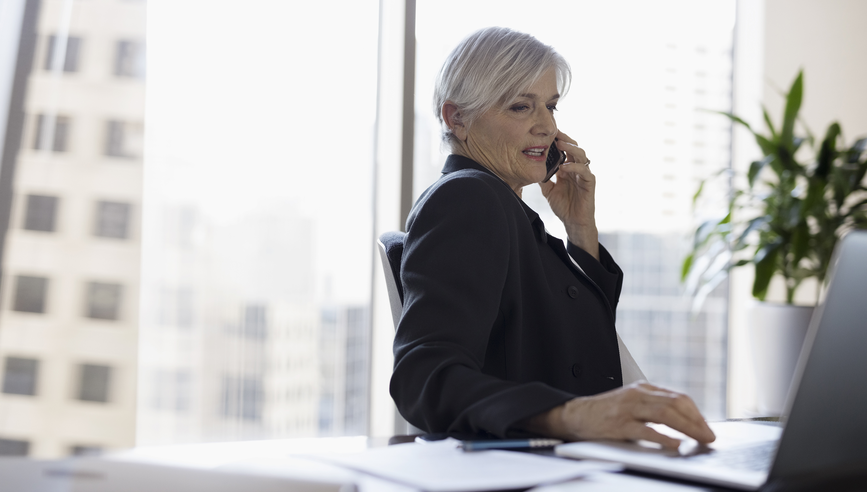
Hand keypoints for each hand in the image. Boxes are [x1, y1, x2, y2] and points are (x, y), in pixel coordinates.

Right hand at [520, 382, 715, 448]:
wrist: (575, 415)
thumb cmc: (605, 413)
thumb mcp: (632, 403)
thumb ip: (653, 409)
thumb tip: (683, 425)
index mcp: (643, 389)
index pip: (678, 397)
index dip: (696, 414)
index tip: (707, 428)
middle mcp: (637, 395)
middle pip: (675, 404)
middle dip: (697, 422)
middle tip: (709, 437)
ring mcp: (628, 408)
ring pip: (665, 414)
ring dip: (687, 428)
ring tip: (699, 440)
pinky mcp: (618, 424)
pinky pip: (645, 430)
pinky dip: (663, 436)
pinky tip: (674, 444)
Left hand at [538, 131, 597, 259]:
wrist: (573, 222)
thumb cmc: (563, 207)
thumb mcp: (548, 190)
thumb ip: (543, 178)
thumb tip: (532, 167)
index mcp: (568, 169)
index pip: (564, 150)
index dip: (558, 141)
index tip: (547, 134)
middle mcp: (576, 169)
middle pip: (574, 148)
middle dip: (565, 139)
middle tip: (554, 134)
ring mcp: (584, 175)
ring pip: (582, 156)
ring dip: (571, 149)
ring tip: (560, 144)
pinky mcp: (589, 183)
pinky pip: (584, 171)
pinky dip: (574, 167)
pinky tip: (564, 167)